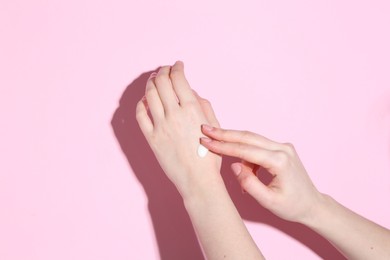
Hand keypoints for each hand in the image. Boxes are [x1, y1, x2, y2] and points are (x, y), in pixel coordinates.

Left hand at [136, 61, 221, 196]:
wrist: (198, 180)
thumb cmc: (210, 155)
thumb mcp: (214, 126)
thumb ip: (203, 105)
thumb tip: (191, 92)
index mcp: (192, 109)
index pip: (179, 79)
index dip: (176, 67)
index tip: (177, 65)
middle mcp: (174, 114)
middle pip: (161, 82)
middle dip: (162, 71)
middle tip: (164, 69)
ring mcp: (160, 126)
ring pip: (149, 95)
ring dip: (151, 83)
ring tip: (153, 79)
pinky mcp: (151, 138)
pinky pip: (140, 116)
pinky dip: (141, 104)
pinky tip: (144, 100)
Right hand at [200, 125, 323, 222]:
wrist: (312, 205)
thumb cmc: (292, 206)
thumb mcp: (268, 201)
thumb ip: (249, 183)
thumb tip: (234, 165)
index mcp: (280, 161)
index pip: (245, 150)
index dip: (223, 146)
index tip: (206, 142)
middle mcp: (283, 148)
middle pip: (248, 137)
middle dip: (224, 134)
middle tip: (206, 129)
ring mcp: (283, 147)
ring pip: (252, 140)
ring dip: (234, 145)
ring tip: (219, 150)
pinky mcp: (281, 149)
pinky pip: (258, 146)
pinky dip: (246, 154)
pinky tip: (243, 168)